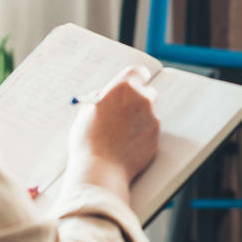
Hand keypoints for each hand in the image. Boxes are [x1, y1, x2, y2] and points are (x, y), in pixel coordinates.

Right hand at [65, 66, 159, 199]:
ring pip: (149, 113)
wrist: (101, 168)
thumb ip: (99, 99)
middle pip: (147, 92)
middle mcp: (141, 99)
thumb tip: (103, 95)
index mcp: (122, 88)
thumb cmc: (88, 141)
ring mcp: (151, 117)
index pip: (138, 72)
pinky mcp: (156, 135)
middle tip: (128, 109)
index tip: (137, 81)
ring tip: (122, 134)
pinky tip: (128, 145)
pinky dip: (142, 134)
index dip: (137, 77)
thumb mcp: (86, 113)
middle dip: (140, 99)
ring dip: (140, 118)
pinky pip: (150, 130)